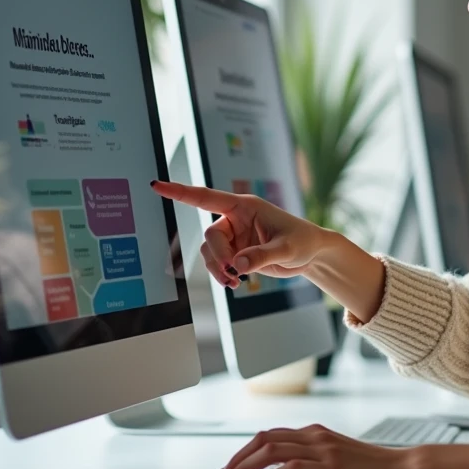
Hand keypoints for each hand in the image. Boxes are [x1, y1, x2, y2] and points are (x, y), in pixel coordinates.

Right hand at [150, 180, 330, 288]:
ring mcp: (234, 236)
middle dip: (219, 256)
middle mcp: (236, 218)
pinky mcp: (236, 251)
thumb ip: (261, 256)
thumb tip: (236, 266)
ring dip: (218, 268)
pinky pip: (218, 263)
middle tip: (234, 272)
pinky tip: (236, 282)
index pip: (206, 197)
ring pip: (210, 252)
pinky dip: (222, 274)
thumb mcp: (286, 249)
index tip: (157, 185)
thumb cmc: (303, 241)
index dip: (180, 192)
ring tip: (235, 282)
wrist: (311, 254)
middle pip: (210, 235)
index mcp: (245, 206)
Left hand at [217, 424, 419, 468]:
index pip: (270, 435)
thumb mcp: (337, 457)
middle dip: (238, 458)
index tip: (232, 467)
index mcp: (315, 432)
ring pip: (271, 450)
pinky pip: (289, 468)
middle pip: (264, 439)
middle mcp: (315, 435)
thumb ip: (314, 457)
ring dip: (245, 467)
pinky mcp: (329, 466)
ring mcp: (322, 449)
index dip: (246, 450)